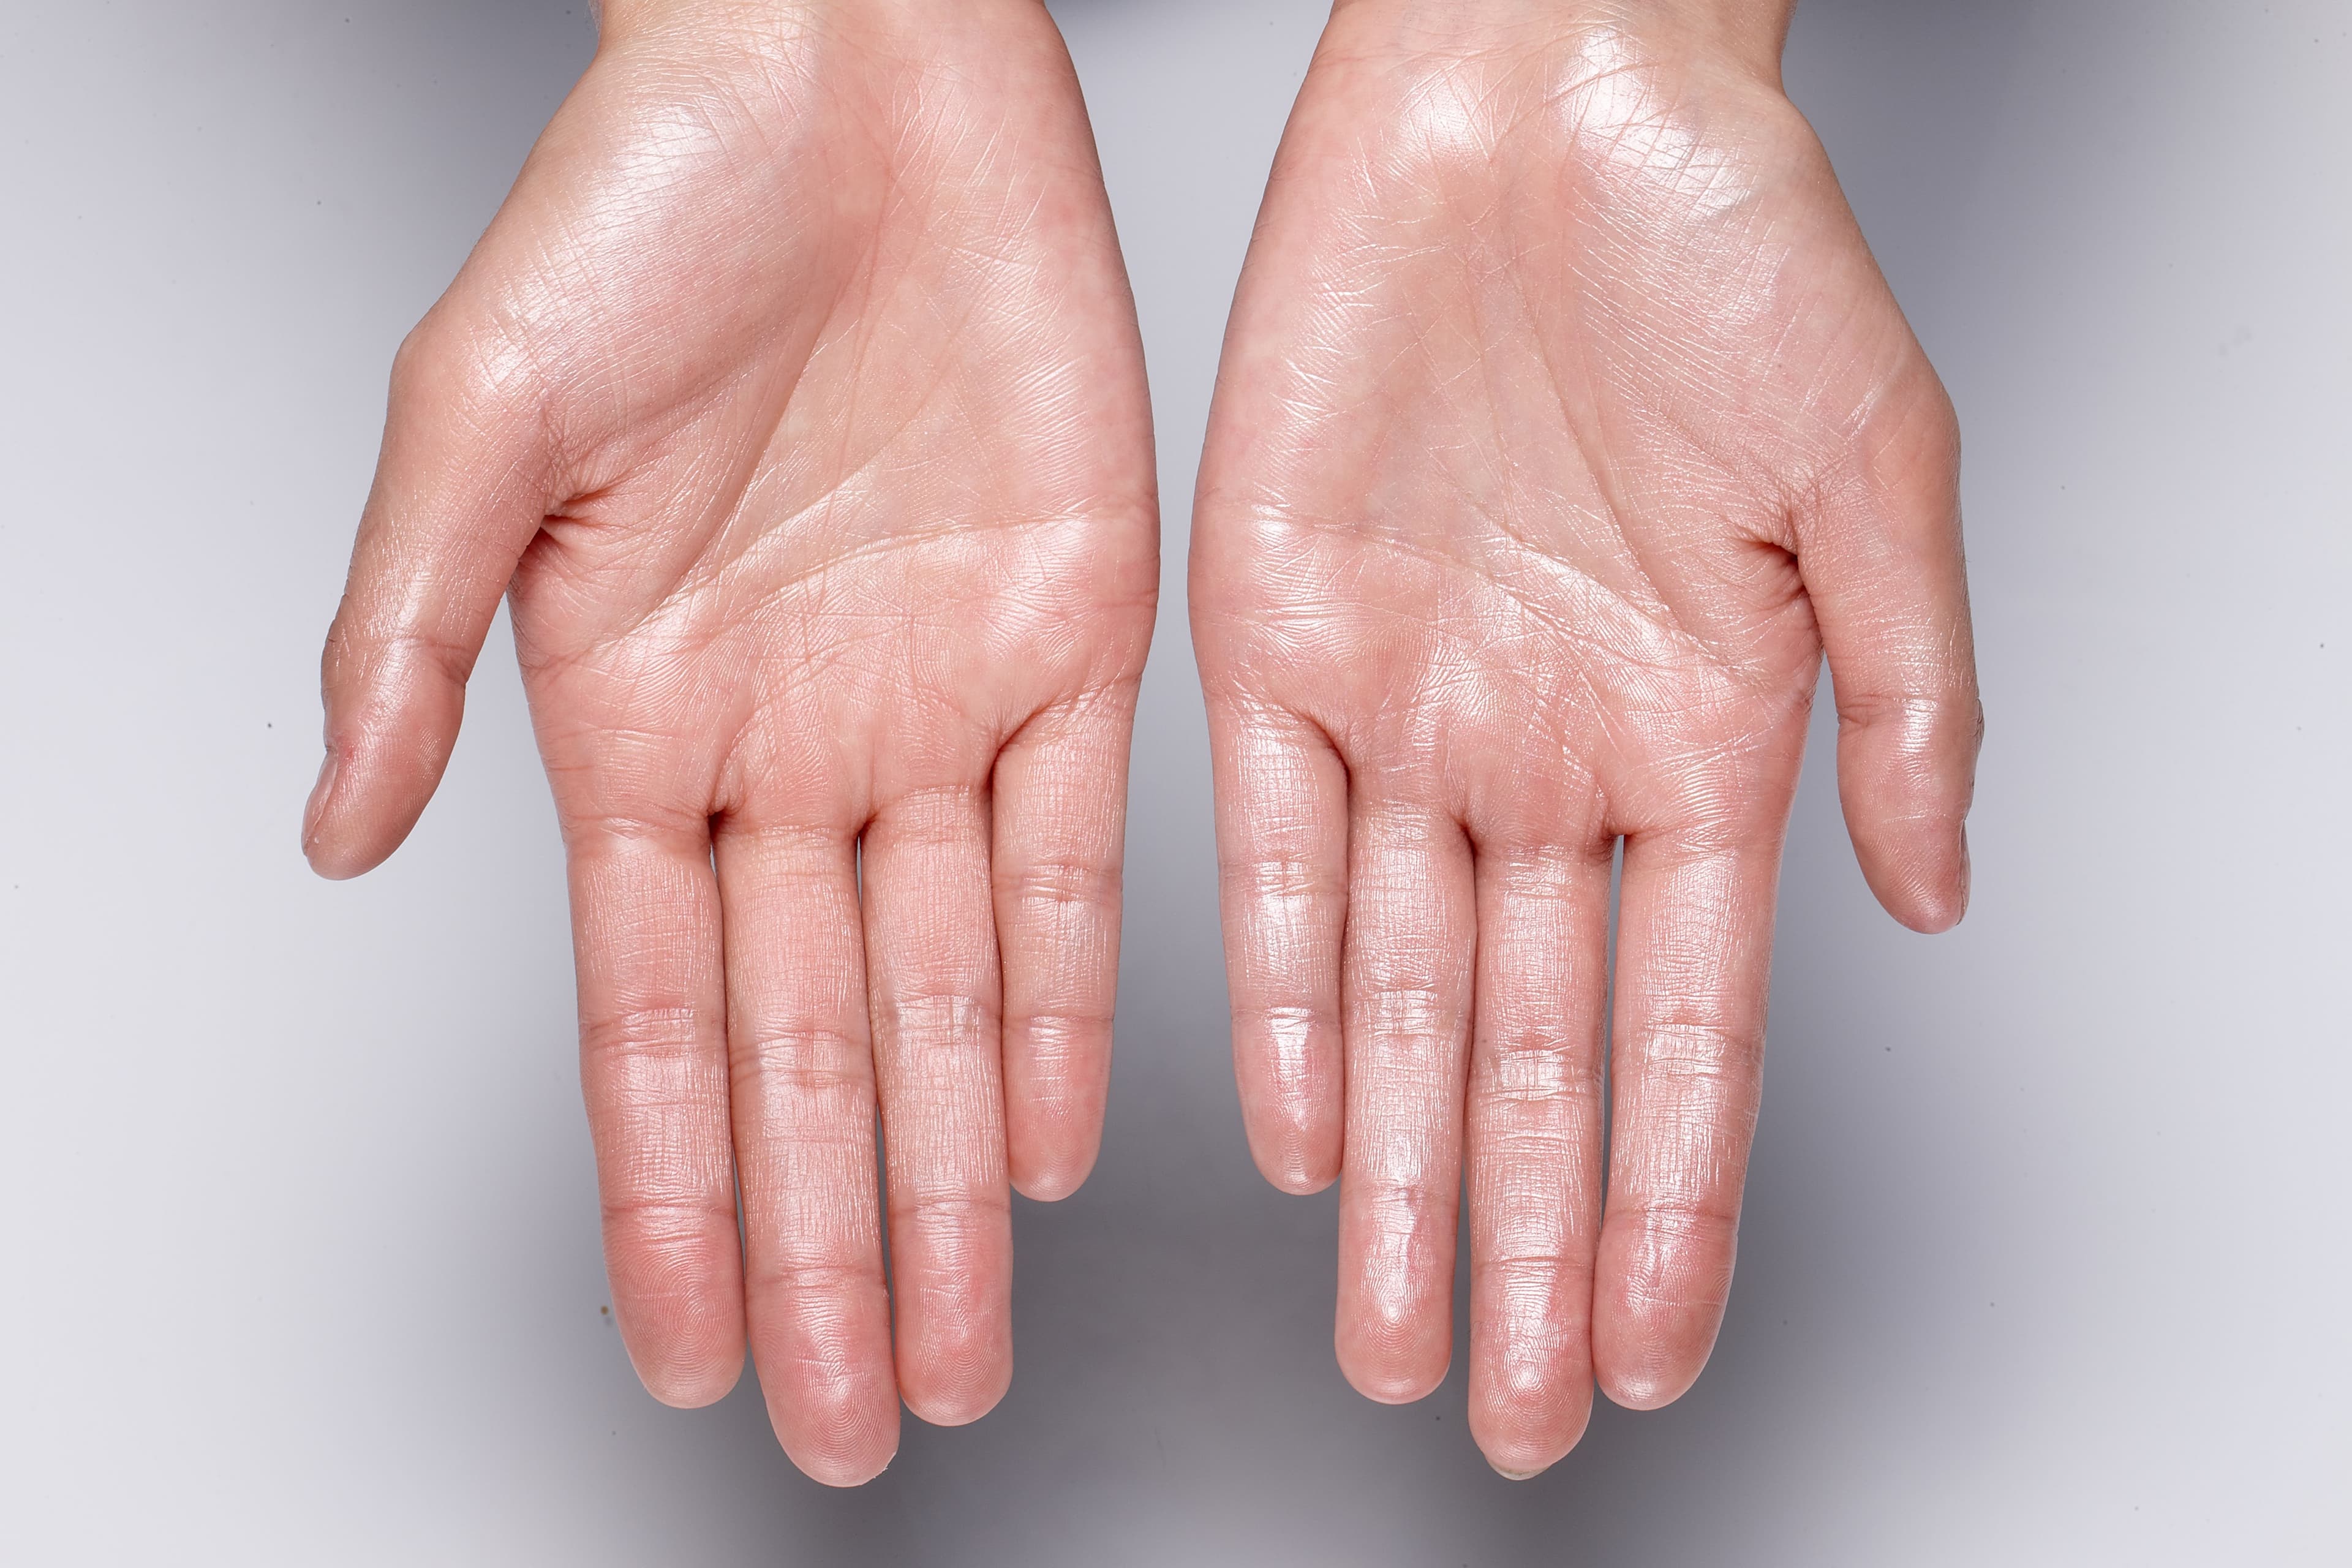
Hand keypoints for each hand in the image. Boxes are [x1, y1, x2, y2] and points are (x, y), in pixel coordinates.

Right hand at [304, 0, 1154, 1484]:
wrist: (854, 71)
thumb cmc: (649, 205)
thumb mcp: (479, 423)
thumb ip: (408, 642)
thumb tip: (339, 840)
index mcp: (636, 723)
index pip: (653, 1023)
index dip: (667, 1198)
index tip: (680, 1348)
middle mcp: (792, 750)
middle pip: (811, 1055)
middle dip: (826, 1247)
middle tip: (850, 1415)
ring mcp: (933, 712)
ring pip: (944, 1000)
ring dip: (944, 1180)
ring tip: (959, 1342)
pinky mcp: (1070, 647)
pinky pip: (1073, 873)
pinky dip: (1063, 1010)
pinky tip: (1047, 1142)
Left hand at [1192, 0, 1978, 1476]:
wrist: (1539, 86)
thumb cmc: (1726, 241)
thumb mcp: (1876, 475)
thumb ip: (1912, 701)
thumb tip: (1937, 898)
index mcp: (1697, 733)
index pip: (1683, 1029)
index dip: (1668, 1201)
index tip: (1646, 1347)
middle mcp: (1543, 750)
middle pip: (1528, 1052)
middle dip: (1513, 1239)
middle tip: (1492, 1407)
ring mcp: (1407, 706)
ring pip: (1394, 992)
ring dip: (1393, 1168)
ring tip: (1384, 1323)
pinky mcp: (1269, 636)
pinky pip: (1264, 856)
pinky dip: (1272, 992)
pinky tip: (1287, 1124)